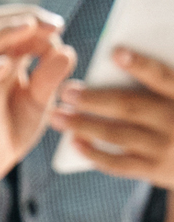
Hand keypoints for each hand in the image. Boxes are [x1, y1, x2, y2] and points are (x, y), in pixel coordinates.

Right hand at [0, 5, 77, 192]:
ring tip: (28, 27)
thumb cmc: (10, 127)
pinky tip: (5, 65)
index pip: (18, 24)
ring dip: (3, 32)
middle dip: (23, 15)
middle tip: (52, 24)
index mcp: (7, 59)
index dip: (39, 21)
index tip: (58, 29)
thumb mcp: (40, 101)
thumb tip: (66, 50)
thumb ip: (50, 77)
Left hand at [51, 47, 173, 187]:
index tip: (116, 52)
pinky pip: (119, 163)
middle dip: (93, 99)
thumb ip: (157, 85)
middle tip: (66, 91)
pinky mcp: (154, 170)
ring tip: (58, 116)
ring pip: (117, 134)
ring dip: (84, 125)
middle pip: (129, 107)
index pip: (162, 77)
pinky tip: (75, 142)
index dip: (140, 65)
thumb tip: (115, 60)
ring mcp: (165, 148)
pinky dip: (94, 153)